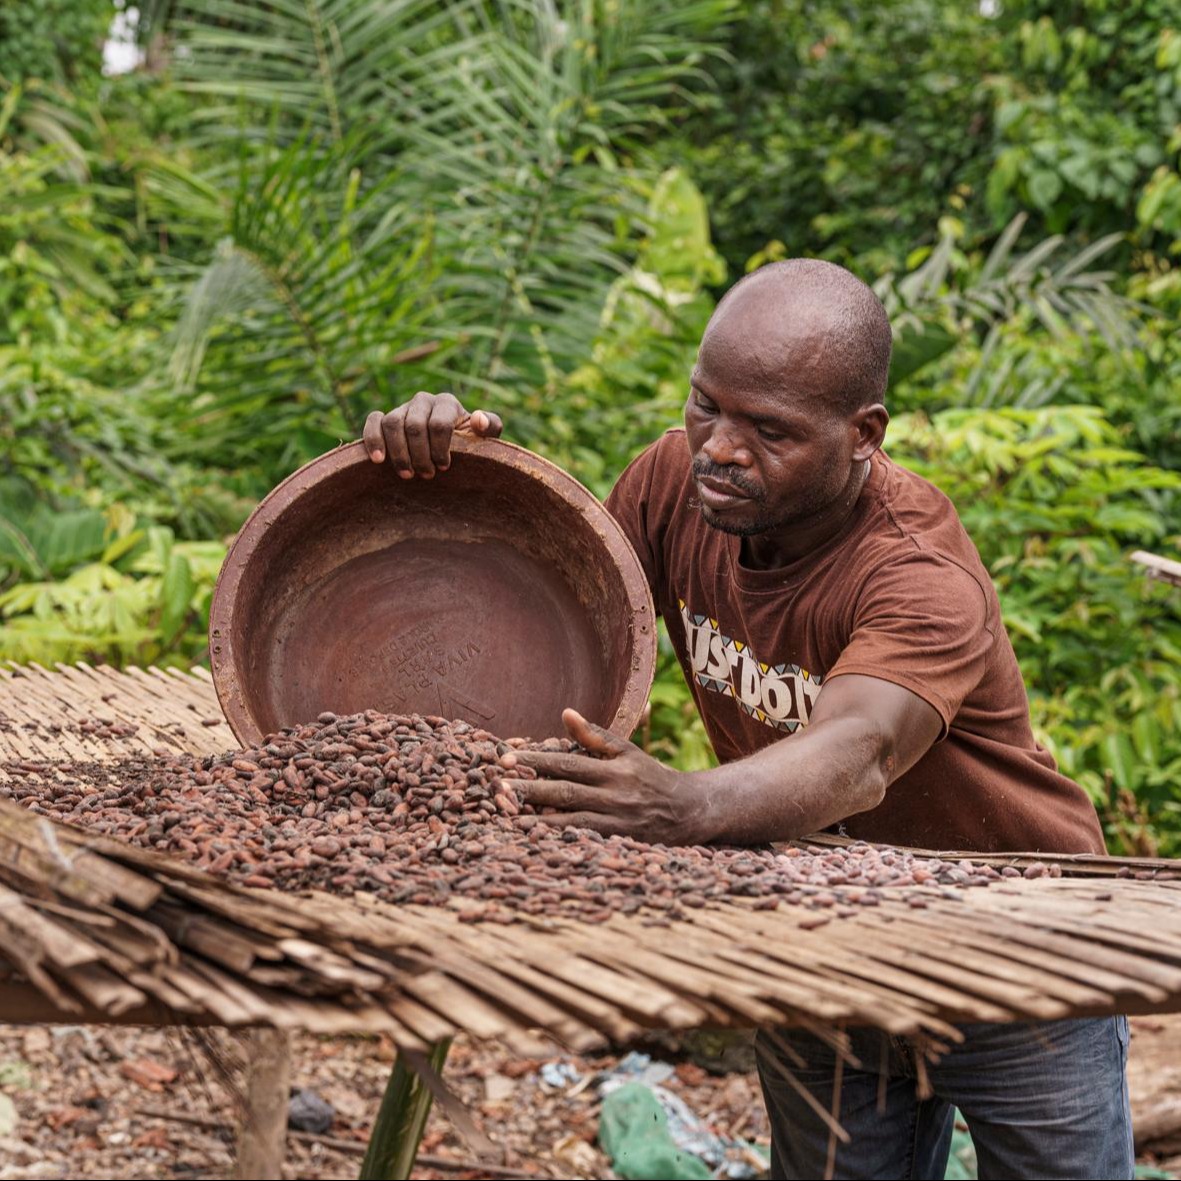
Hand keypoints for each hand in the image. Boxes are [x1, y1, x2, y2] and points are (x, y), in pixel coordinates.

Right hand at [363, 392, 502, 478]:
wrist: (451, 449)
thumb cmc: (469, 444)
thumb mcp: (485, 438)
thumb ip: (491, 426)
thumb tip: (478, 420)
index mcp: (446, 403)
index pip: (439, 424)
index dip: (440, 449)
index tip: (444, 467)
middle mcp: (423, 400)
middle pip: (414, 426)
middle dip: (420, 455)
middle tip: (427, 475)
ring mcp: (402, 408)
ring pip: (392, 423)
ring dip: (398, 453)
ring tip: (407, 475)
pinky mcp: (384, 418)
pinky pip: (374, 421)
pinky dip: (373, 439)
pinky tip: (378, 460)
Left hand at [514, 709, 708, 843]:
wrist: (688, 812)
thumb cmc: (651, 777)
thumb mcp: (627, 751)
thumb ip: (594, 736)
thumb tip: (564, 713)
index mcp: (615, 768)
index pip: (568, 763)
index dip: (536, 760)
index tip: (506, 758)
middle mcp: (616, 794)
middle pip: (565, 791)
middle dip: (529, 787)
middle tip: (498, 785)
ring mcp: (617, 821)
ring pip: (571, 819)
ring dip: (537, 817)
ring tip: (508, 814)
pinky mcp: (618, 842)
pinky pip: (584, 840)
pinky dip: (559, 838)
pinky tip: (535, 838)